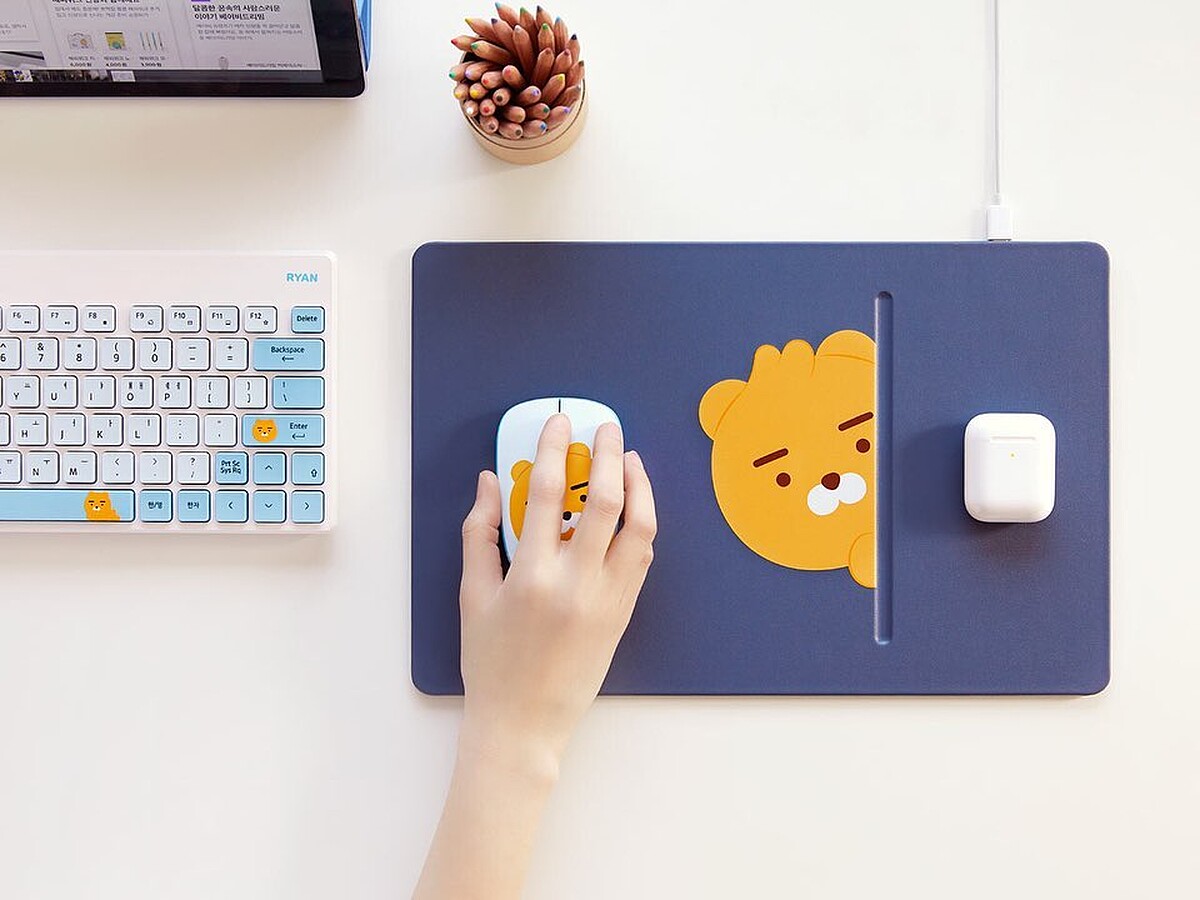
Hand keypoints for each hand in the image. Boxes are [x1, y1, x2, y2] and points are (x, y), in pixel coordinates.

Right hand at [457, 414, 656, 775]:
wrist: (524, 724)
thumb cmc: (491, 663)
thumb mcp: (473, 596)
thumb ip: (480, 533)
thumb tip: (491, 482)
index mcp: (531, 576)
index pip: (549, 494)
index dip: (555, 449)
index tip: (560, 423)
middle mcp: (576, 584)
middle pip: (604, 501)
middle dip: (607, 454)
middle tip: (606, 428)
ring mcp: (607, 598)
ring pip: (638, 527)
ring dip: (638, 485)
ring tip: (629, 459)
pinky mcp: (624, 612)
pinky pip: (642, 556)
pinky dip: (641, 523)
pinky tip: (632, 506)